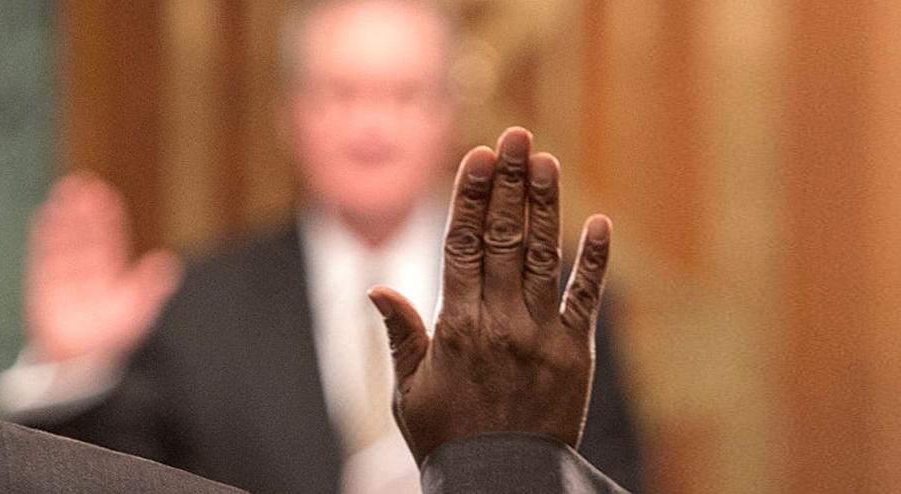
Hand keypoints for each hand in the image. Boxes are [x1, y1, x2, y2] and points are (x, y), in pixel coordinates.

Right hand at [26, 173, 182, 361]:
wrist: (77, 362)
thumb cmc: (107, 338)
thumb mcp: (135, 311)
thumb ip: (149, 286)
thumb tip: (169, 262)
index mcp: (110, 273)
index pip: (109, 239)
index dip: (107, 217)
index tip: (105, 194)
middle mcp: (87, 269)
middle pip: (86, 234)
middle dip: (84, 210)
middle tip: (83, 183)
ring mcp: (65, 275)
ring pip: (65, 240)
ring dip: (65, 217)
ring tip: (64, 192)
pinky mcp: (44, 284)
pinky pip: (44, 257)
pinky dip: (44, 237)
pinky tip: (43, 216)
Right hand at [369, 127, 612, 464]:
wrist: (502, 484)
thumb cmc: (448, 439)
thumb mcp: (408, 392)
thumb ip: (400, 336)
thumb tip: (377, 286)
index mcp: (455, 328)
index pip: (463, 246)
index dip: (471, 197)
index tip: (478, 156)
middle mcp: (499, 323)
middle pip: (504, 239)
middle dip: (509, 183)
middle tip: (516, 135)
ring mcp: (541, 336)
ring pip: (543, 258)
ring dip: (546, 206)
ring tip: (547, 160)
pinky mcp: (576, 355)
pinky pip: (586, 300)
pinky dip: (594, 262)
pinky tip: (599, 223)